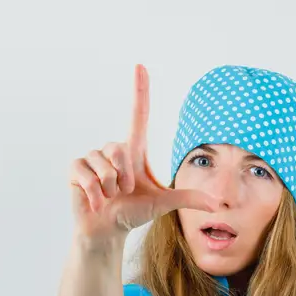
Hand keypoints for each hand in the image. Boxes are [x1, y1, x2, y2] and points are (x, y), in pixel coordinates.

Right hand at [68, 64, 216, 242]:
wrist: (108, 230)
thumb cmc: (134, 213)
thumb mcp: (163, 204)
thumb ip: (189, 199)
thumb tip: (218, 204)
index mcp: (134, 151)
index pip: (138, 114)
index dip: (140, 91)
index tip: (140, 66)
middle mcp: (113, 149)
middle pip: (121, 149)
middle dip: (125, 176)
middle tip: (124, 192)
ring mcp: (93, 158)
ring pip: (104, 164)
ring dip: (110, 186)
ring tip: (110, 197)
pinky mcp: (76, 169)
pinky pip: (87, 175)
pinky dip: (95, 193)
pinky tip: (96, 202)